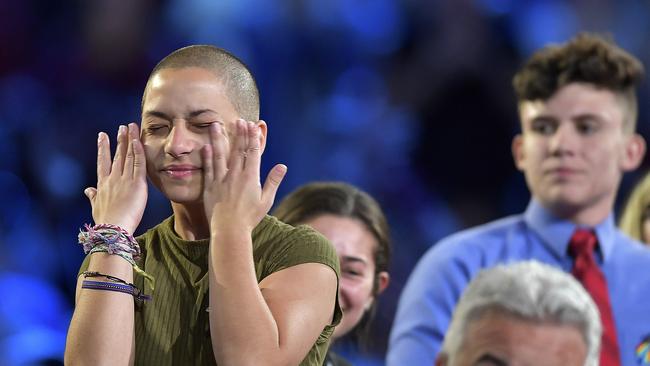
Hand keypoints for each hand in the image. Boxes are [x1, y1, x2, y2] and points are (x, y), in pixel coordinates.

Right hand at [84, 123, 147, 233]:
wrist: (113, 228)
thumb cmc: (105, 222)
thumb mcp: (96, 207)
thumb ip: (93, 197)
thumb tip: (87, 190)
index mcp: (103, 184)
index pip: (103, 162)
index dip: (103, 148)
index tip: (102, 136)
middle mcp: (113, 179)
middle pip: (117, 155)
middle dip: (119, 140)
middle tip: (121, 127)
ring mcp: (124, 179)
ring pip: (128, 155)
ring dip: (130, 140)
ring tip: (131, 127)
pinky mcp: (137, 183)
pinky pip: (139, 163)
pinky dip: (138, 151)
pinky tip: (138, 140)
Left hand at [201, 119, 286, 234]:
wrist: (230, 230)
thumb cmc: (250, 218)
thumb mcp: (266, 201)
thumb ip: (273, 182)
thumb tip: (282, 166)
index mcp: (251, 178)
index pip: (253, 152)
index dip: (253, 138)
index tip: (253, 125)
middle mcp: (236, 175)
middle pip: (238, 150)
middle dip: (239, 133)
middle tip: (239, 120)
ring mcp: (221, 180)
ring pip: (220, 155)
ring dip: (219, 138)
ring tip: (216, 124)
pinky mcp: (210, 186)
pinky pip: (208, 168)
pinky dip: (207, 156)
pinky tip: (206, 145)